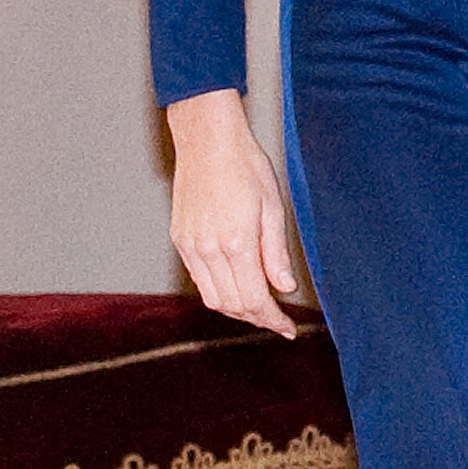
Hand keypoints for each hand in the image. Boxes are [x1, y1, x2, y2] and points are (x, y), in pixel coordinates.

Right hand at [167, 90, 299, 335]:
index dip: (271, 319)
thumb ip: (276, 253)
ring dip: (236, 308)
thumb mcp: (273, 208)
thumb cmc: (246, 166)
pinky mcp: (179, 239)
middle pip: (231, 305)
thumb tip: (284, 288)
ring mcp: (189, 245)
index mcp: (235, 242)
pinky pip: (198, 278)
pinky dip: (218, 290)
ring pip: (211, 297)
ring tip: (260, 306)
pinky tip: (237, 284)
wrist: (207, 140)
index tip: (287, 327)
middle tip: (277, 320)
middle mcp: (207, 249)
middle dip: (256, 318)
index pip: (253, 299)